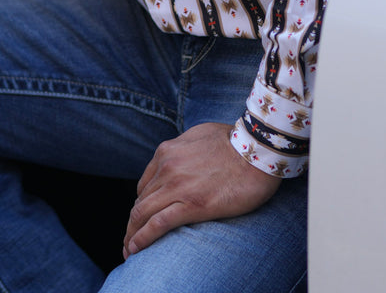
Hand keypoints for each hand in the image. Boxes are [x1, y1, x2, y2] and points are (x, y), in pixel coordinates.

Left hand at [123, 122, 280, 257]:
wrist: (256, 151)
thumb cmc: (234, 142)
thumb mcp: (198, 135)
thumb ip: (182, 148)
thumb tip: (178, 159)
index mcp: (167, 152)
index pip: (145, 185)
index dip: (142, 204)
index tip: (143, 219)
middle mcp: (166, 168)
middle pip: (140, 201)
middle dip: (132, 223)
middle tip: (129, 240)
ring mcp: (176, 186)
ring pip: (142, 214)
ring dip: (132, 234)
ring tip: (129, 250)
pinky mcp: (191, 205)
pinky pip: (157, 225)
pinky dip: (142, 239)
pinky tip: (135, 249)